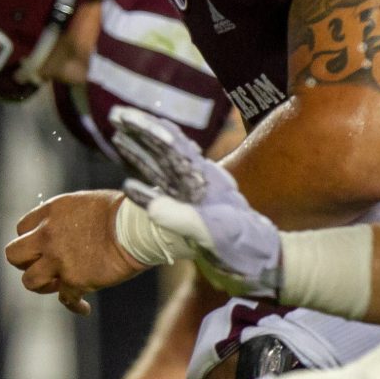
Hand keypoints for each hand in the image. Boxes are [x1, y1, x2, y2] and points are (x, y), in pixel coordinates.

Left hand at [5, 191, 145, 314]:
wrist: (136, 227)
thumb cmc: (120, 212)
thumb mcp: (85, 203)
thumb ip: (67, 217)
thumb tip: (68, 229)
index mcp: (50, 213)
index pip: (21, 229)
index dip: (31, 241)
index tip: (42, 249)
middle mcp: (47, 235)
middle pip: (14, 255)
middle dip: (26, 263)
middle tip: (44, 267)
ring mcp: (58, 260)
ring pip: (30, 281)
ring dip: (43, 285)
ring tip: (59, 285)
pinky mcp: (74, 280)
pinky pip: (66, 300)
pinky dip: (75, 306)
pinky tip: (84, 307)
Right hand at [108, 106, 281, 296]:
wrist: (264, 264)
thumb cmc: (246, 249)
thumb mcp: (217, 234)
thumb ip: (185, 219)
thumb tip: (151, 203)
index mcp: (206, 179)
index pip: (174, 147)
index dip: (150, 130)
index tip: (127, 118)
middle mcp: (199, 180)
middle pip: (166, 148)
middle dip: (141, 130)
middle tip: (115, 114)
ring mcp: (194, 195)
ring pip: (162, 166)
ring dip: (140, 150)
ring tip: (117, 134)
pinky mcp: (191, 211)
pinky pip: (164, 191)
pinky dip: (145, 183)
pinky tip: (131, 183)